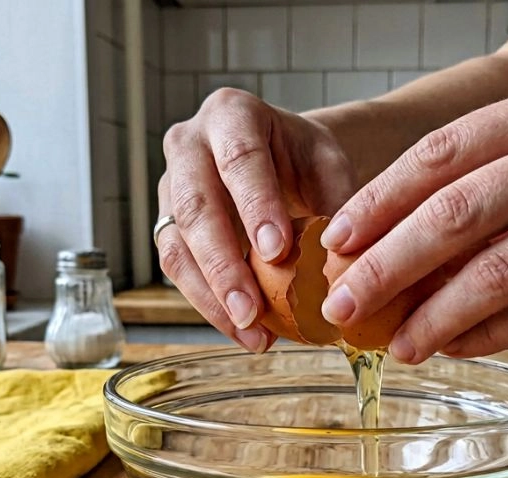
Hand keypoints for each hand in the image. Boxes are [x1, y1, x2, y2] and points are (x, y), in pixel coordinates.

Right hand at [157, 88, 355, 351]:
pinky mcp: (167, 225)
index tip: (276, 250)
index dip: (255, 205)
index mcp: (231, 114)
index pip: (239, 159)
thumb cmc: (303, 160)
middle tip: (252, 309)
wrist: (280, 159)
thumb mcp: (329, 166)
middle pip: (196, 206)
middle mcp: (188, 145)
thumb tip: (341, 265)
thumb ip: (335, 205)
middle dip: (224, 264)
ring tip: (251, 332)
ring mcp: (170, 186)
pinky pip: (178, 268)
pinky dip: (210, 305)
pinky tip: (244, 331)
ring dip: (212, 295)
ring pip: (177, 244)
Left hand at [321, 72, 507, 363]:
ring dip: (429, 314)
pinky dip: (487, 335)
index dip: (380, 200)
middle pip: (455, 211)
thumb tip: (418, 236)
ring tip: (391, 341)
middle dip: (384, 263)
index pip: (444, 152)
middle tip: (341, 300)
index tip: (339, 238)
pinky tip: (452, 348)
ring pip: (494, 270)